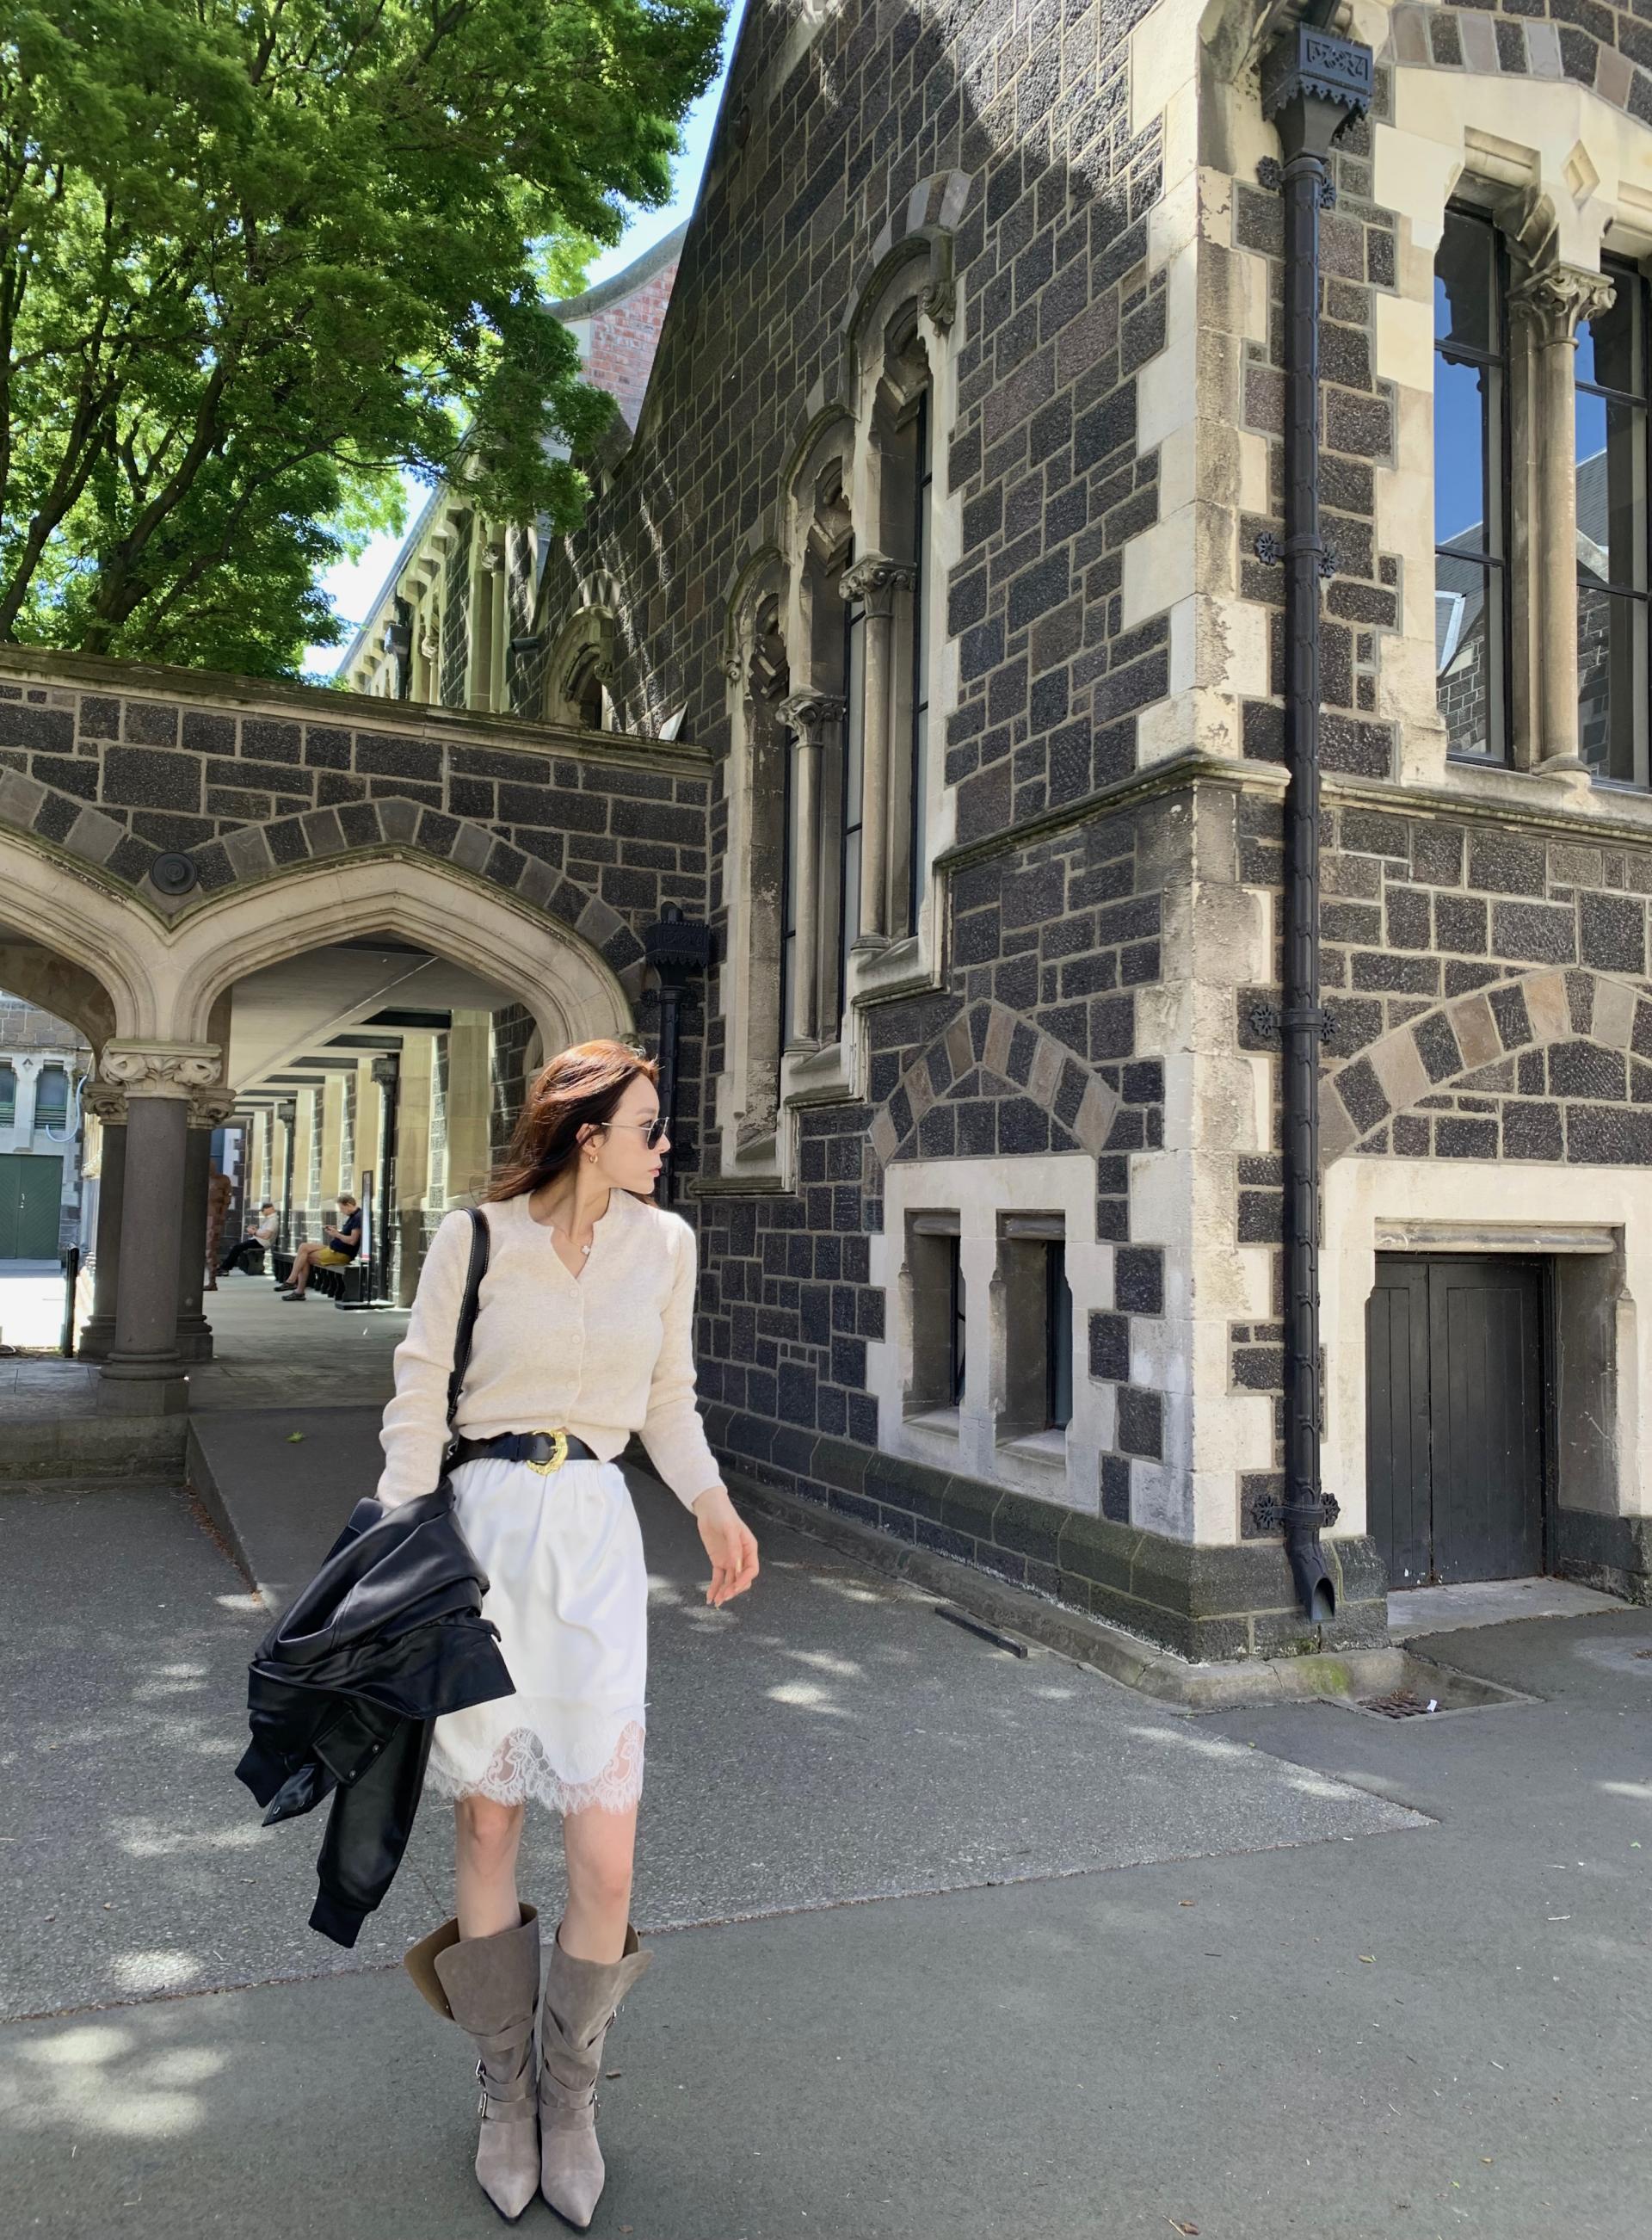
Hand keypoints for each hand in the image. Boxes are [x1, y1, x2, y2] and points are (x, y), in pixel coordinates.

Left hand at [691, 1486, 758, 1606]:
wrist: (708, 1508)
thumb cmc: (723, 1514)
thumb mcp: (730, 1528)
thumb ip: (734, 1547)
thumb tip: (736, 1565)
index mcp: (749, 1548)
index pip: (751, 1569)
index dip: (744, 1579)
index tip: (735, 1586)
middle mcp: (741, 1557)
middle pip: (742, 1579)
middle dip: (734, 1589)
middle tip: (724, 1596)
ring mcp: (730, 1560)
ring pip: (730, 1582)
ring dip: (724, 1592)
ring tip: (717, 1601)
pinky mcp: (718, 1561)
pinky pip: (718, 1578)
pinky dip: (715, 1588)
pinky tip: (710, 1597)